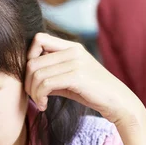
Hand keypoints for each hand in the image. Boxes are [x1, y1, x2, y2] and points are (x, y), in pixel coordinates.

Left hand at [25, 33, 142, 126]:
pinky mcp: (77, 76)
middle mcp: (73, 50)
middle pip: (33, 61)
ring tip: (40, 102)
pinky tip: (44, 105)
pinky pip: (46, 84)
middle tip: (34, 96)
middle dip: (27, 82)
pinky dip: (40, 97)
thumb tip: (27, 76)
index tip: (33, 77)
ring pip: (37, 73)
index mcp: (71, 47)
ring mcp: (76, 62)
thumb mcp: (68, 79)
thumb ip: (50, 73)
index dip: (28, 57)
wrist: (118, 102)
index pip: (38, 39)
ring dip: (33, 92)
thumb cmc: (92, 92)